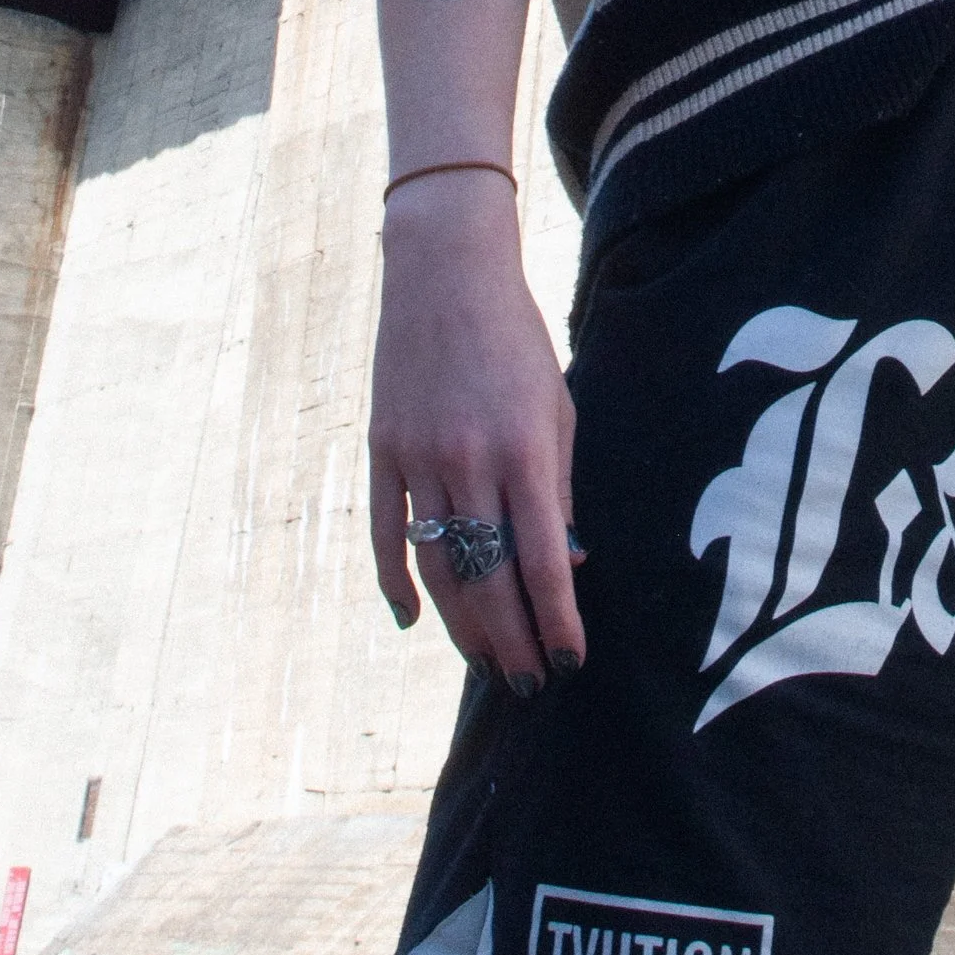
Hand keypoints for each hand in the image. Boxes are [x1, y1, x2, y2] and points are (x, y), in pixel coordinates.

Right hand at [368, 184, 587, 694]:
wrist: (446, 273)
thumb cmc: (516, 341)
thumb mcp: (556, 407)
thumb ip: (558, 488)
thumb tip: (564, 564)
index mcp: (526, 448)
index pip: (543, 560)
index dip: (558, 620)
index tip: (571, 660)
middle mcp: (471, 459)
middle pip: (488, 579)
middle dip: (513, 640)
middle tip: (530, 681)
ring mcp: (420, 457)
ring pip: (437, 567)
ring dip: (463, 626)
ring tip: (487, 662)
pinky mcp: (384, 451)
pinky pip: (387, 534)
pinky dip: (397, 584)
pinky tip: (415, 621)